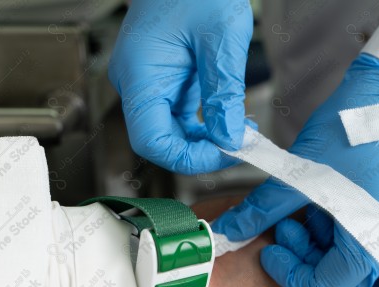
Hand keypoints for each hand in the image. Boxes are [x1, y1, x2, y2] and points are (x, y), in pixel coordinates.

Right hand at [109, 0, 252, 173]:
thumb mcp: (220, 38)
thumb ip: (224, 93)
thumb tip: (230, 139)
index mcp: (140, 74)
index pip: (152, 141)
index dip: (189, 157)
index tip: (227, 152)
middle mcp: (137, 83)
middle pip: (161, 141)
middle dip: (202, 151)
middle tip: (241, 146)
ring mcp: (149, 82)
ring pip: (172, 132)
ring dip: (205, 141)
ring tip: (241, 133)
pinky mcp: (165, 80)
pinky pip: (180, 116)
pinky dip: (204, 126)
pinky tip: (229, 121)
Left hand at [213, 54, 378, 286]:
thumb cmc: (352, 131)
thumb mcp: (300, 175)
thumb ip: (261, 210)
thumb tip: (228, 231)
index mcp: (375, 246)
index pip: (324, 286)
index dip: (288, 271)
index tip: (270, 248)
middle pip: (337, 272)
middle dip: (302, 252)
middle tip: (283, 222)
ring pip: (348, 253)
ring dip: (317, 237)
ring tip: (303, 202)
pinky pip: (362, 234)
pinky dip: (336, 225)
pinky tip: (323, 198)